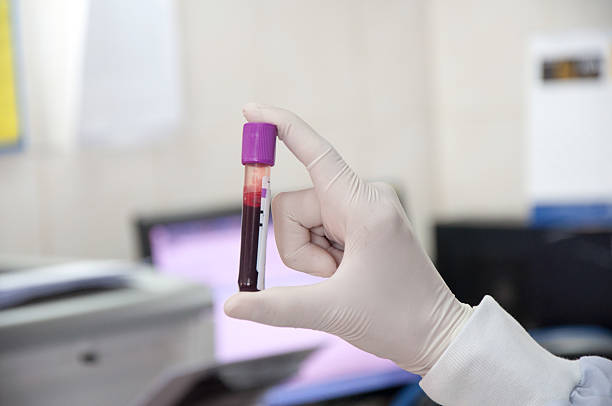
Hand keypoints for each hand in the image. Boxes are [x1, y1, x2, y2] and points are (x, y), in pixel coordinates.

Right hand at [225, 103, 472, 375]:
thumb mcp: (330, 311)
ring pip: (301, 221)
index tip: (251, 110)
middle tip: (326, 276)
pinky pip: (316, 228)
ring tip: (340, 278)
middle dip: (296, 247)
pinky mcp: (360, 221)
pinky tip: (344, 272)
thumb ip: (275, 306)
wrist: (434, 333)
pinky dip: (317, 254)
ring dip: (308, 255)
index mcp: (363, 206)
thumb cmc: (395, 319)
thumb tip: (231, 305)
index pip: (316, 153)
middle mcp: (363, 197)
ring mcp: (361, 208)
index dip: (281, 128)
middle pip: (293, 206)